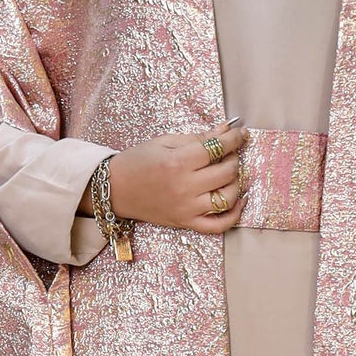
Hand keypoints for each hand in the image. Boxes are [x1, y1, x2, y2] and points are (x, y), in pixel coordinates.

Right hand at [104, 121, 248, 233]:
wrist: (115, 190)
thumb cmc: (137, 162)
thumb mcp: (164, 142)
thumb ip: (197, 137)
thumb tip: (224, 129)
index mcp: (178, 162)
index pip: (217, 148)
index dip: (234, 139)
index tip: (241, 134)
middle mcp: (185, 187)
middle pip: (226, 172)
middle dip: (234, 159)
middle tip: (231, 153)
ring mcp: (187, 208)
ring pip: (227, 198)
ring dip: (236, 183)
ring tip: (231, 173)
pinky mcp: (186, 222)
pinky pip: (218, 226)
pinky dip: (234, 216)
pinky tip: (239, 201)